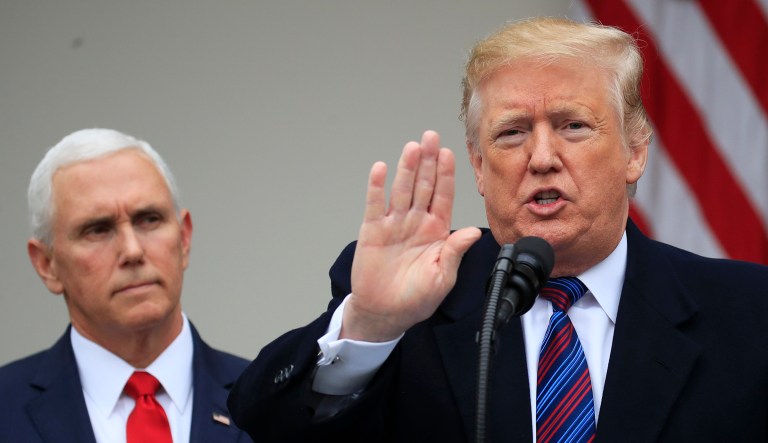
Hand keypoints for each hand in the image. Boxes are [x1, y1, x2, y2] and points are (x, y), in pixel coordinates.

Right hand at [342, 130, 481, 341]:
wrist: (385, 313)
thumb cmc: (416, 298)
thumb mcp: (442, 277)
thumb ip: (454, 253)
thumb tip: (472, 233)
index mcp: (436, 231)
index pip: (443, 196)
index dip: (446, 175)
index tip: (449, 153)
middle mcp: (416, 222)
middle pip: (423, 185)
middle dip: (428, 161)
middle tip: (430, 137)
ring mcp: (394, 224)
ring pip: (402, 190)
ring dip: (407, 168)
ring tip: (412, 148)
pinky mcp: (373, 231)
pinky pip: (375, 205)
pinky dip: (377, 187)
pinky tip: (381, 169)